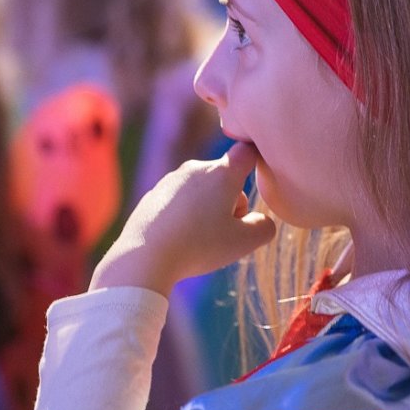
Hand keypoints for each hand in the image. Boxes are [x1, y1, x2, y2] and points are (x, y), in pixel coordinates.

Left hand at [91, 141, 276, 296]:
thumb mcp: (244, 242)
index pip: (247, 152)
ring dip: (206, 210)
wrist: (145, 256)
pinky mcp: (153, 195)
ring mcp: (171, 180)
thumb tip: (260, 220)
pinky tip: (177, 239)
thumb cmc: (199, 246)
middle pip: (224, 178)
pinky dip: (183, 217)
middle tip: (223, 231)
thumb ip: (264, 226)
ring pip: (201, 191)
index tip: (254, 180)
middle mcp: (195, 169)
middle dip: (231, 202)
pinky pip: (179, 202)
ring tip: (197, 239)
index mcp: (221, 173)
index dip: (256, 164)